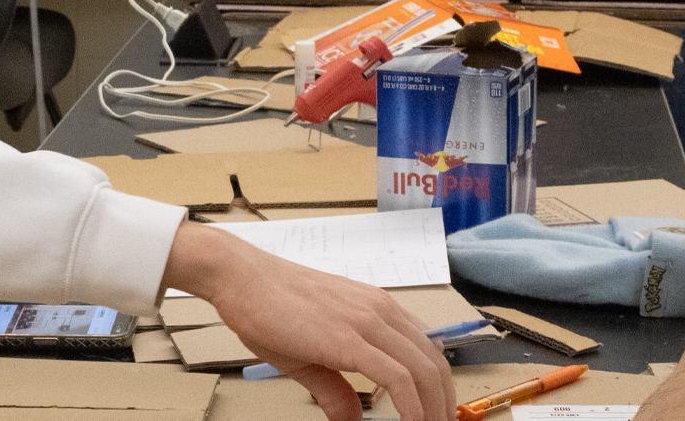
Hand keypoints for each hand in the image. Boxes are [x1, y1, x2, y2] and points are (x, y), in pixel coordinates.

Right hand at [161, 222, 453, 420]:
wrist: (240, 277)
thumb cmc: (269, 305)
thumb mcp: (310, 356)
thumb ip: (337, 389)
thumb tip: (352, 420)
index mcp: (376, 309)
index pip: (426, 349)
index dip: (439, 386)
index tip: (437, 412)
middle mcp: (380, 311)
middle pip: (434, 362)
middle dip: (444, 402)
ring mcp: (368, 321)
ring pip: (424, 370)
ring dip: (433, 407)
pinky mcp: (350, 338)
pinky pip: (398, 377)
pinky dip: (412, 405)